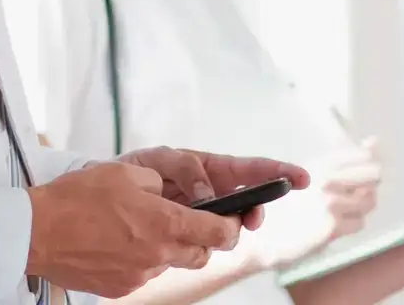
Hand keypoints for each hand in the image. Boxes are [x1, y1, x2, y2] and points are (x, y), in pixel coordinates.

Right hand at [24, 161, 246, 297]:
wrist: (36, 232)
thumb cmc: (76, 198)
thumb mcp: (124, 173)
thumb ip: (158, 182)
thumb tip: (168, 192)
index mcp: (164, 223)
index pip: (219, 233)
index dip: (232, 226)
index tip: (231, 220)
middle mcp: (157, 255)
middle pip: (201, 255)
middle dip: (202, 240)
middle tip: (189, 222)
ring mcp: (138, 275)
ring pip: (169, 263)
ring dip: (166, 248)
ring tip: (140, 228)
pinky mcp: (119, 288)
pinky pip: (142, 273)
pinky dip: (139, 259)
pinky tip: (117, 243)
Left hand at [114, 146, 314, 230]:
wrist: (101, 203)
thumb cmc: (131, 173)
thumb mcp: (156, 159)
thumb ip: (185, 167)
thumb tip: (207, 194)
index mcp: (208, 170)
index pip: (249, 170)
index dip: (277, 172)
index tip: (301, 178)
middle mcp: (212, 195)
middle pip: (246, 204)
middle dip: (254, 210)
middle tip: (251, 218)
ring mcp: (203, 219)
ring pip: (228, 229)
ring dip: (227, 229)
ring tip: (213, 226)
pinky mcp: (189, 239)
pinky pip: (204, 245)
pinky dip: (202, 244)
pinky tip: (189, 237)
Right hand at [246, 139, 383, 269]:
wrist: (263, 239)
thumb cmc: (284, 208)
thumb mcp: (306, 176)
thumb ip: (339, 163)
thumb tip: (374, 143)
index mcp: (318, 164)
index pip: (362, 155)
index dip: (372, 160)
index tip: (372, 164)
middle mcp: (326, 180)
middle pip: (373, 175)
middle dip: (370, 184)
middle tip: (355, 192)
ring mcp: (330, 203)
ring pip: (368, 202)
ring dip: (360, 207)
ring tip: (339, 211)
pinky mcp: (332, 226)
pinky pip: (359, 223)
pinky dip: (350, 225)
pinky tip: (333, 226)